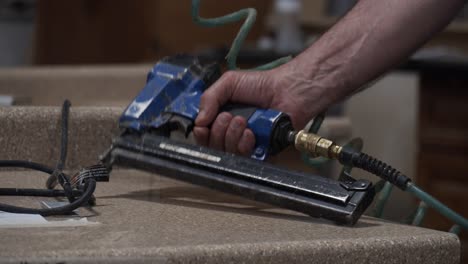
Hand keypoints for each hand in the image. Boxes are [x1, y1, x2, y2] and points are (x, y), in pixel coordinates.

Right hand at [193, 62, 328, 154]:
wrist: (287, 90)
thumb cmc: (261, 84)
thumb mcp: (228, 83)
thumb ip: (209, 98)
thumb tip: (198, 121)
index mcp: (222, 118)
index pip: (204, 135)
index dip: (201, 134)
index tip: (202, 127)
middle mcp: (232, 133)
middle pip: (213, 147)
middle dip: (217, 132)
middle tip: (229, 117)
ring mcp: (246, 143)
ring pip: (227, 153)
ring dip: (231, 136)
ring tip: (242, 121)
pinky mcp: (261, 152)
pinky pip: (246, 159)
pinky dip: (244, 146)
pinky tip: (251, 133)